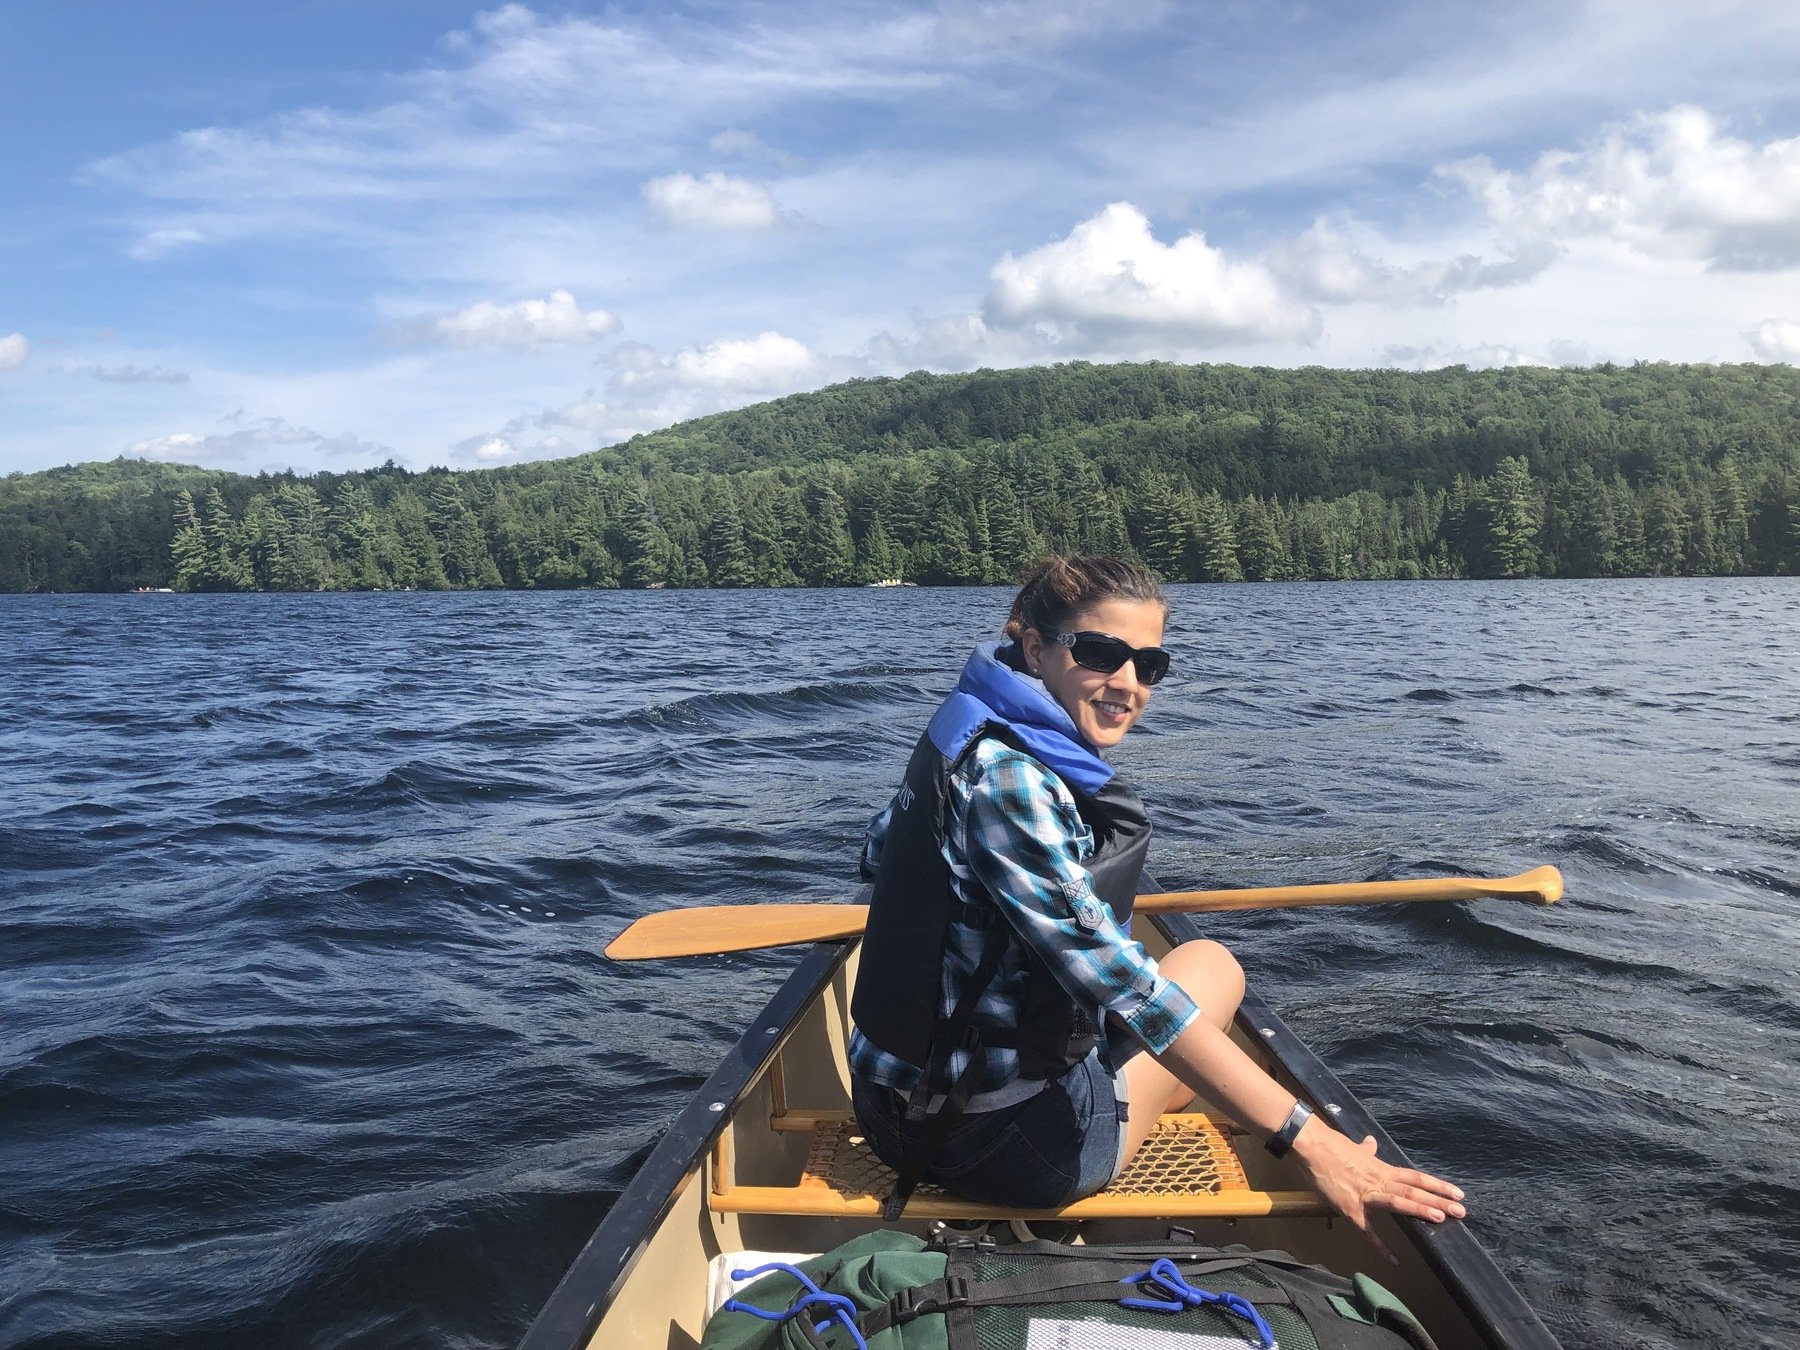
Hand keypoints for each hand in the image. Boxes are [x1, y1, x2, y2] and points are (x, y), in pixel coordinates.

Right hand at [1291, 1121, 1466, 1263]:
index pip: (1415, 1178)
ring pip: (1398, 1202)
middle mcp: (1379, 1181)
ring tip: (1441, 1218)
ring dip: (1419, 1210)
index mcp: (1382, 1169)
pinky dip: (1381, 1246)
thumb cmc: (1333, 1147)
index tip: (1457, 1192)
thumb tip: (1371, 1143)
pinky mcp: (1352, 1209)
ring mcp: (1366, 1195)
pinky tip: (1394, 1260)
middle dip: (1438, 1200)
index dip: (1437, 1185)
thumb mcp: (1354, 1148)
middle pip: (1414, 1190)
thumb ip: (1366, 1150)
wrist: (1313, 1148)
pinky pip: (1368, 1231)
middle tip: (1461, 1211)